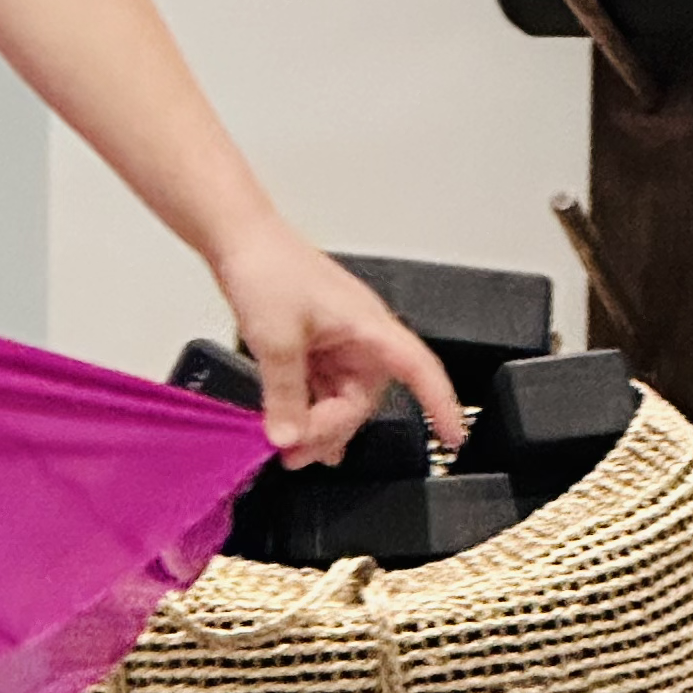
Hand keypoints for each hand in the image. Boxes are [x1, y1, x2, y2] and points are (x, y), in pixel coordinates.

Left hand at [216, 223, 466, 464]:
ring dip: (315, 426)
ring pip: (338, 400)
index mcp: (370, 328)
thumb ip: (285, 396)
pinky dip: (305, 411)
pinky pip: (318, 389)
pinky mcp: (313, 347)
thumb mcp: (277, 340)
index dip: (441, 404)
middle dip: (331, 430)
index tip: (454, 437)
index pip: (419, 370)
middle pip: (362, 401)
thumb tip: (289, 438)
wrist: (238, 238)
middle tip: (295, 455)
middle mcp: (360, 338)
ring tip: (288, 451)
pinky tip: (290, 432)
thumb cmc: (269, 268)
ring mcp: (336, 344)